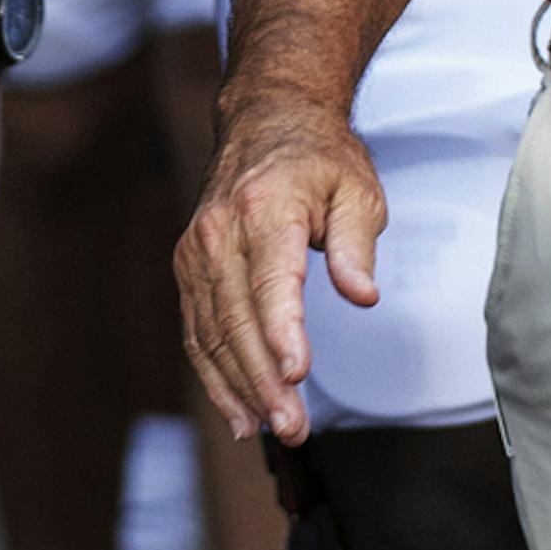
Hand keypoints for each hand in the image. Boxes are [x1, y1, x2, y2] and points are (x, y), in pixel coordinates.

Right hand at [176, 88, 384, 445]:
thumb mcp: (356, 188)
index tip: (297, 375)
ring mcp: (195, 252)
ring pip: (212, 335)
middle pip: (236, 319)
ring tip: (273, 429)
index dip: (281, 332)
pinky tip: (240, 413)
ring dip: (240, 388)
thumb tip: (363, 296)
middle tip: (294, 426)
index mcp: (264, 207)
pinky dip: (215, 376)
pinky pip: (197, 332)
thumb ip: (358, 245)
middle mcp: (219, 232)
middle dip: (264, 380)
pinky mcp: (187, 270)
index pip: (270, 280)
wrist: (266, 120)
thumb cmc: (317, 158)